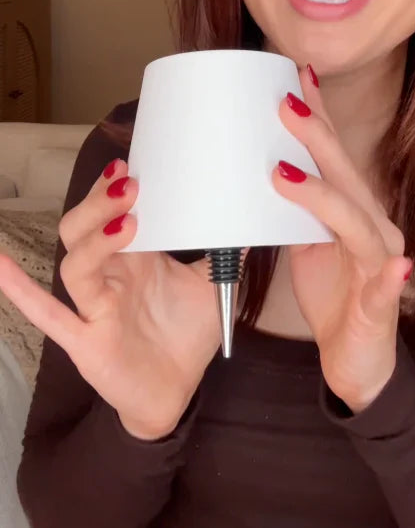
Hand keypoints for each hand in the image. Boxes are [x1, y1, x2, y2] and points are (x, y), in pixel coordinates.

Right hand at [0, 160, 220, 439]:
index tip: (132, 161)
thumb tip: (254, 214)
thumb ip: (227, 250)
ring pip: (74, 263)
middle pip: (85, 228)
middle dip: (102, 204)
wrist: (176, 390)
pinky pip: (48, 315)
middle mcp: (109, 274)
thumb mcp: (213, 284)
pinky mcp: (85, 340)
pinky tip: (0, 266)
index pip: (115, 211)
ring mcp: (93, 305)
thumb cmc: (185, 333)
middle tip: (131, 184)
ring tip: (128, 220)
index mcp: (135, 257)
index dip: (116, 186)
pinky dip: (21, 292)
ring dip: (96, 238)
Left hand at [272, 68, 411, 413]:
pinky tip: (399, 266)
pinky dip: (392, 277)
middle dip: (314, 138)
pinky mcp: (380, 305)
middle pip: (342, 176)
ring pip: (357, 223)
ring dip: (325, 196)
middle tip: (284, 102)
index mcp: (351, 209)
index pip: (333, 155)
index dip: (317, 116)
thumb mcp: (305, 242)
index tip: (294, 75)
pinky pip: (386, 290)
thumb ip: (293, 208)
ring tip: (287, 173)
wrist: (357, 359)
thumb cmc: (333, 294)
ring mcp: (380, 264)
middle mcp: (372, 226)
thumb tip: (258, 167)